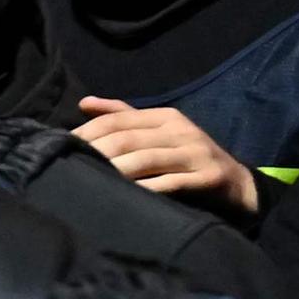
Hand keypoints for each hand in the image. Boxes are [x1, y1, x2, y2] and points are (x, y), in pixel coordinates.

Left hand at [75, 96, 258, 212]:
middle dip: (95, 153)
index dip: (86, 132)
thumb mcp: (159, 132)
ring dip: (114, 171)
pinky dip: (145, 189)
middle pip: (126, 139)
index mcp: (165, 117)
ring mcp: (196, 153)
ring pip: (145, 160)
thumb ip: (123, 117)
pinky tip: (125, 196)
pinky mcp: (207, 177)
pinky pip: (169, 183)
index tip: (61, 147)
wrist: (237, 185)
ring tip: (89, 183)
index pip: (117, 120)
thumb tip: (84, 102)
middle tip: (68, 168)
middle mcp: (181, 131)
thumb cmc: (187, 158)